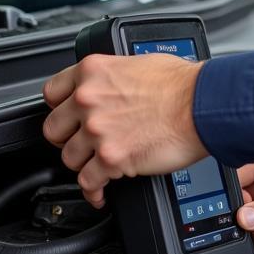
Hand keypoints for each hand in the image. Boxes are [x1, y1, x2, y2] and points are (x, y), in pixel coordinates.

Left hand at [43, 53, 206, 207]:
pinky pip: (88, 183)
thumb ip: (114, 76)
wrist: (201, 105)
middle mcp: (89, 99)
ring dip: (84, 164)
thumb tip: (112, 87)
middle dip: (67, 138)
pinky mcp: (112, 159)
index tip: (67, 116)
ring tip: (98, 165)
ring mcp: (98, 130)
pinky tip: (100, 191)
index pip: (52, 93)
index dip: (60, 108)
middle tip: (81, 142)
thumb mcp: (139, 62)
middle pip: (54, 129)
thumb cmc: (182, 84)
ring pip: (69, 158)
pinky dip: (94, 191)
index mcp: (93, 72)